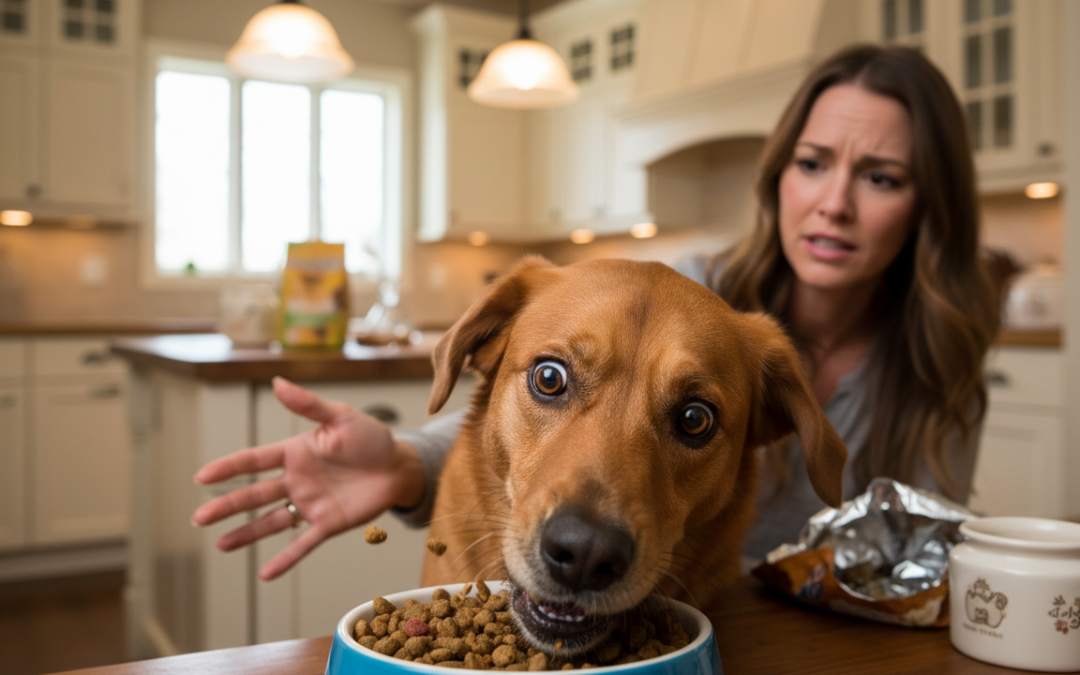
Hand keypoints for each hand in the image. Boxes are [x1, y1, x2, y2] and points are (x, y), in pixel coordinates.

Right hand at [191, 377, 423, 579]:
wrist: (400, 466)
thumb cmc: (372, 438)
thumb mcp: (341, 416)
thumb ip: (308, 405)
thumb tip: (278, 382)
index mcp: (296, 453)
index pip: (254, 461)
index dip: (228, 468)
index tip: (202, 476)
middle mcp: (297, 480)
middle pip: (255, 495)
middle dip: (227, 506)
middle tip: (199, 518)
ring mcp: (310, 504)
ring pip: (271, 522)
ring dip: (246, 534)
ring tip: (220, 545)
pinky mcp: (328, 523)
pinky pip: (302, 544)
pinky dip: (284, 559)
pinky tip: (264, 574)